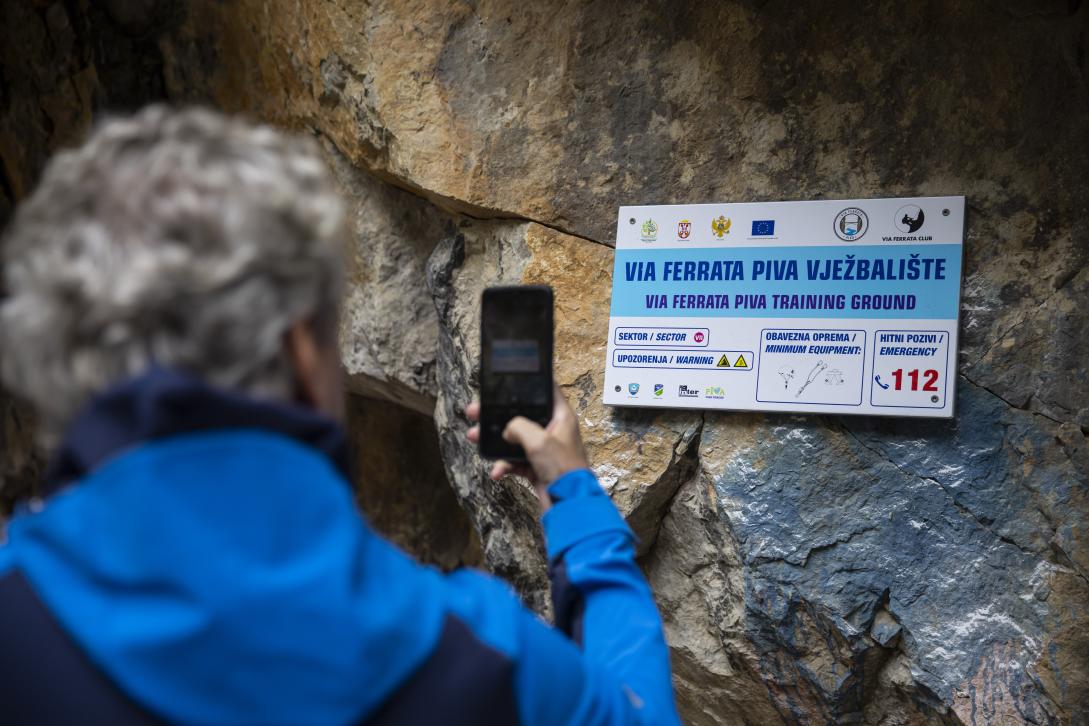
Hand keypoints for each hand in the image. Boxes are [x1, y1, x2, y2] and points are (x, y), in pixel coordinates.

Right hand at [465, 386, 590, 510]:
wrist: (568, 504)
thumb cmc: (564, 469)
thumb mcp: (539, 441)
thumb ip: (519, 427)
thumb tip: (507, 430)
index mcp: (561, 416)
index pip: (546, 390)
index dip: (530, 383)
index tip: (510, 377)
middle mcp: (553, 430)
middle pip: (521, 415)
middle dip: (497, 415)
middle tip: (476, 410)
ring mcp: (543, 449)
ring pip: (513, 438)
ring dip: (493, 440)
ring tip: (474, 436)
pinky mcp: (536, 466)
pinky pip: (514, 461)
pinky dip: (503, 465)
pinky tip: (497, 471)